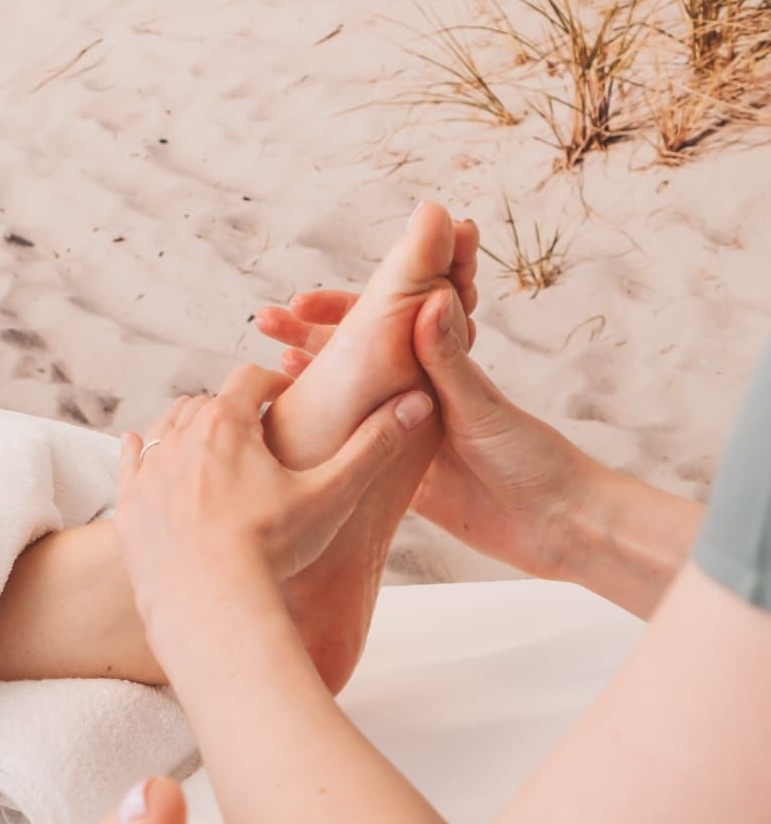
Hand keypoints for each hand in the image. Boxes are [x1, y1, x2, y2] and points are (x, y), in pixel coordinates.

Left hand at [116, 363, 434, 633]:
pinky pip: (129, 462)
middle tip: (253, 429)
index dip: (271, 381)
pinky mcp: (128, 507)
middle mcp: (179, 435)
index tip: (285, 394)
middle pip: (205, 402)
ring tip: (211, 446)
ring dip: (188, 430)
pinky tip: (142, 448)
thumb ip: (373, 446)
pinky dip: (140, 452)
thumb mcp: (331, 496)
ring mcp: (148, 471)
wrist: (209, 606)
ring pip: (166, 428)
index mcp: (227, 422)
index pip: (250, 377)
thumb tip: (418, 403)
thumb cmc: (273, 550)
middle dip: (230, 409)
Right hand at [255, 287, 590, 579]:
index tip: (303, 303)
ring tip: (270, 374)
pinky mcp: (402, 475)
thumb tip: (428, 298)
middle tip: (268, 322)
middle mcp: (420, 392)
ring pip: (349, 397)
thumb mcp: (484, 406)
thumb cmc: (534, 459)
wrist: (555, 524)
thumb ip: (450, 359)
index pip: (383, 319)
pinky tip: (292, 431)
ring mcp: (407, 433)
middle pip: (356, 353)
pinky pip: (354, 447)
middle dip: (312, 334)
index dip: (341, 307)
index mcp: (443, 364)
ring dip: (312, 381)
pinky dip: (324, 434)